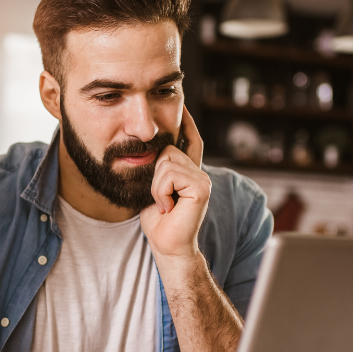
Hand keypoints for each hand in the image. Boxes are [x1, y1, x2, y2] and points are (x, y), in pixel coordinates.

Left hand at [140, 106, 209, 260]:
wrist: (167, 245)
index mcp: (189, 171)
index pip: (190, 140)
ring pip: (166, 161)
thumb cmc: (158, 222)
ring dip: (156, 186)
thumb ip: (158, 170)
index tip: (183, 106)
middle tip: (161, 199)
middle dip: (155, 175)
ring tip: (165, 204)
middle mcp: (199, 172)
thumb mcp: (153, 188)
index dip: (187, 123)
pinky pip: (170, 175)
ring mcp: (203, 179)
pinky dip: (161, 192)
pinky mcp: (201, 188)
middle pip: (167, 149)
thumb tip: (149, 148)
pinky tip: (169, 207)